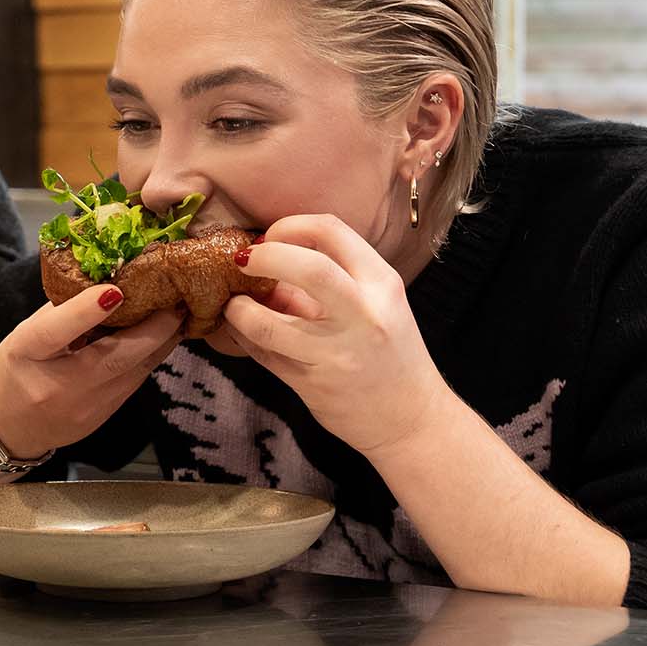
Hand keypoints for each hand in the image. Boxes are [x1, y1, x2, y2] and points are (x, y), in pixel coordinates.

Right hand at [0, 284, 183, 459]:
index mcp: (27, 355)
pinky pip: (134, 380)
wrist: (6, 428)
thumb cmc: (16, 370)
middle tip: (176, 298)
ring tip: (180, 312)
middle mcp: (58, 386)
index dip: (85, 311)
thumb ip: (62, 312)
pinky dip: (150, 356)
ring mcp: (85, 407)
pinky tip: (163, 337)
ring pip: (135, 370)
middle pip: (113, 357)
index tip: (115, 290)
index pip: (54, 333)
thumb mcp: (25, 334)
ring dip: (162, 340)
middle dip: (153, 327)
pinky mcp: (105, 417)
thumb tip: (107, 281)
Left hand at [219, 214, 455, 454]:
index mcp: (382, 285)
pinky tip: (240, 330)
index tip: (271, 238)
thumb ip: (326, 280)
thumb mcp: (373, 306)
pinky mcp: (313, 385)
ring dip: (238, 309)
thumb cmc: (390, 354)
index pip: (331, 230)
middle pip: (307, 268)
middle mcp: (364, 316)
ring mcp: (337, 354)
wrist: (412, 419)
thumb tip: (267, 259)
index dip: (289, 226)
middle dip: (264, 257)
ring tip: (234, 305)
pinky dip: (242, 337)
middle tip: (243, 262)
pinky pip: (262, 354)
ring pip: (267, 322)